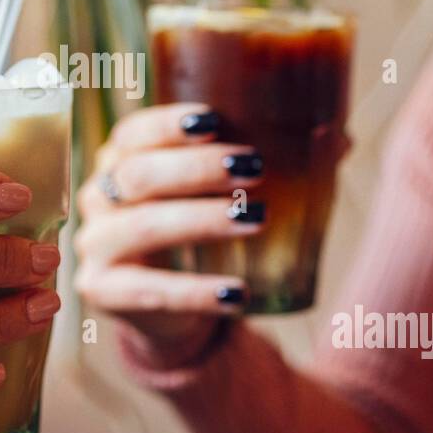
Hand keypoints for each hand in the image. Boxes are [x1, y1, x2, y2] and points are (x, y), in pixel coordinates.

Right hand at [75, 104, 263, 365]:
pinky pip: (149, 291)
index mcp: (119, 160)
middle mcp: (99, 197)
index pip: (133, 132)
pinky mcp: (101, 293)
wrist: (173, 313)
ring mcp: (95, 246)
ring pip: (142, 227)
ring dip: (201, 220)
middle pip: (138, 174)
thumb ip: (267, 165)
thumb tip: (338, 138)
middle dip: (197, 168)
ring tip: (256, 219)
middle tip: (254, 167)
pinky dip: (196, 292)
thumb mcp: (222, 196)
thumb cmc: (201, 236)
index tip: (214, 119)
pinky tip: (238, 293)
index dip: (167, 124)